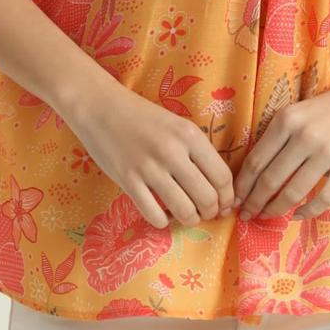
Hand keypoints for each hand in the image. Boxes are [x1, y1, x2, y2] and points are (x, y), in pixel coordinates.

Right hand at [67, 81, 235, 230]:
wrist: (101, 107)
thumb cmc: (142, 115)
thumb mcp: (177, 124)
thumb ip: (197, 150)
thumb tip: (217, 185)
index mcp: (190, 135)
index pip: (222, 177)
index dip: (228, 197)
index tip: (225, 204)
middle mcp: (173, 152)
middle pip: (207, 198)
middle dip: (211, 212)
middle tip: (207, 213)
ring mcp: (149, 168)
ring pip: (184, 210)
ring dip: (190, 219)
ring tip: (188, 215)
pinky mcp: (128, 181)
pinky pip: (154, 215)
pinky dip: (163, 222)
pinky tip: (162, 215)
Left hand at [233, 75, 329, 220]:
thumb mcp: (297, 112)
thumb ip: (278, 136)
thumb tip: (253, 173)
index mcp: (286, 119)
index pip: (256, 160)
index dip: (242, 185)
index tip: (235, 199)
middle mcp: (304, 135)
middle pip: (271, 179)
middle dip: (255, 202)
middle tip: (246, 214)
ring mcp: (328, 151)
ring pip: (294, 191)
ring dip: (276, 209)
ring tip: (268, 216)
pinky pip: (324, 197)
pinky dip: (307, 211)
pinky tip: (297, 215)